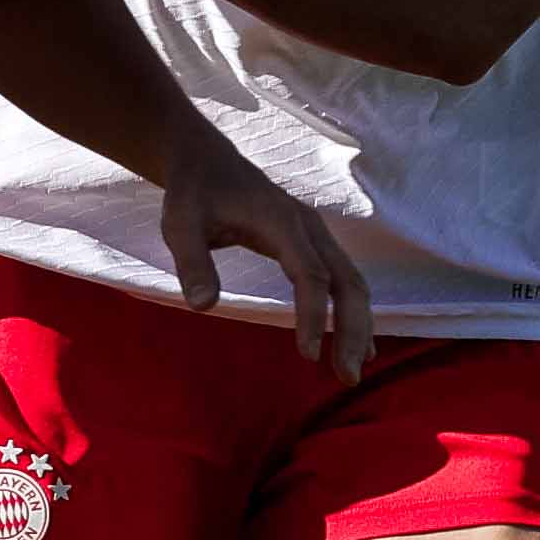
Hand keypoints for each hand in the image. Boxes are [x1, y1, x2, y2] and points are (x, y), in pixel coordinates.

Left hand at [156, 120, 371, 379]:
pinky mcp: (315, 243)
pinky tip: (358, 345)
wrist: (207, 161)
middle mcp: (310, 227)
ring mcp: (317, 234)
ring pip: (353, 282)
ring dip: (358, 326)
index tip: (305, 355)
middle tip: (345, 377)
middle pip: (347, 281)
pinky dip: (355, 312)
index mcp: (282, 222)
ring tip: (350, 372)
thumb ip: (192, 263)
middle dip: (352, 330)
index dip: (312, 316)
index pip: (311, 275)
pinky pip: (346, 279)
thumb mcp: (180, 225)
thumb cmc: (193, 195)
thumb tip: (204, 306)